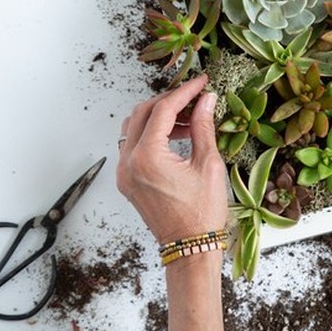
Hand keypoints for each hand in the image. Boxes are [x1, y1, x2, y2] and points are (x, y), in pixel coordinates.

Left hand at [116, 75, 227, 244]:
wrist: (191, 247)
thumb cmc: (202, 212)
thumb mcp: (207, 164)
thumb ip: (202, 127)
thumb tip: (205, 100)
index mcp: (147, 158)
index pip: (162, 110)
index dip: (184, 92)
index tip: (201, 83)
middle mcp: (128, 163)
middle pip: (143, 114)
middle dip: (170, 101)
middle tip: (195, 97)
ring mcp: (124, 173)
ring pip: (134, 128)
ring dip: (159, 117)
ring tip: (188, 119)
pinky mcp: (127, 181)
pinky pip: (133, 146)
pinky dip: (152, 135)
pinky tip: (176, 137)